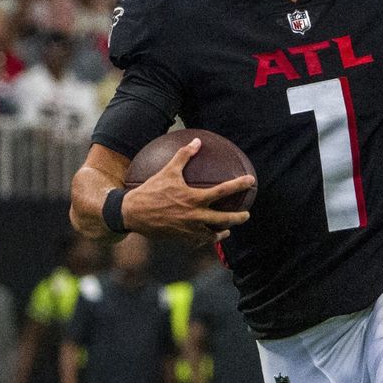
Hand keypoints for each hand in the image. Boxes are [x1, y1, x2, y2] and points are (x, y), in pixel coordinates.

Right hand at [122, 138, 254, 246]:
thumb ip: (184, 155)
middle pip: (224, 219)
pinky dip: (206, 239)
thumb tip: (197, 141)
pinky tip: (208, 236)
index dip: (239, 185)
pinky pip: (198, 241)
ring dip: (223, 232)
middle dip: (238, 218)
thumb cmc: (150, 190)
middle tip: (246, 214)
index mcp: (194, 198)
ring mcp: (189, 230)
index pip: (223, 191)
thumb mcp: (167, 170)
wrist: (132, 213)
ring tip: (228, 230)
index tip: (251, 181)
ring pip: (213, 235)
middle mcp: (194, 216)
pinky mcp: (181, 239)